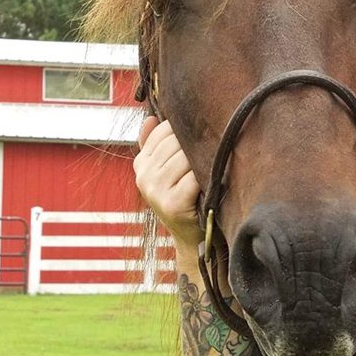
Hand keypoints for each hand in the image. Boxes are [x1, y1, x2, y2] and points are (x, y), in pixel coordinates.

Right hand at [134, 116, 203, 252]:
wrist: (192, 237)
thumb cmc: (184, 199)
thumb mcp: (164, 172)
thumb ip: (155, 145)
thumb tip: (152, 118)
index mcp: (141, 164)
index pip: (163, 131)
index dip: (185, 130)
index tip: (202, 134)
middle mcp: (144, 176)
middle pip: (176, 142)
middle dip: (197, 143)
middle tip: (214, 147)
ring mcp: (156, 190)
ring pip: (186, 157)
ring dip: (204, 159)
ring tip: (214, 164)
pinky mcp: (173, 204)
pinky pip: (194, 177)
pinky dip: (206, 177)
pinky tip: (212, 181)